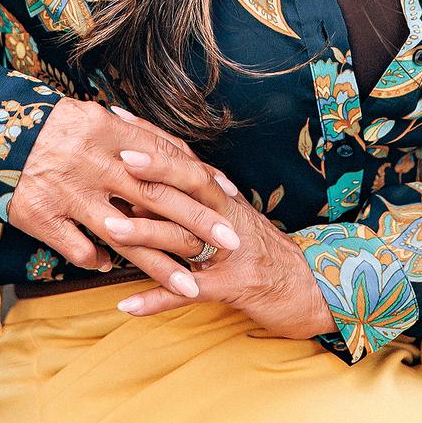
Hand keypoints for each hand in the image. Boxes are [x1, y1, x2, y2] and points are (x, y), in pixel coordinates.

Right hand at [6, 96, 240, 279]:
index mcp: (108, 130)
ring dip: (159, 264)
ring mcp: (68, 192)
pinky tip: (114, 268)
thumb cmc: (59, 129)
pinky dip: (101, 261)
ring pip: (122, 235)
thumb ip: (141, 140)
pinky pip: (81, 249)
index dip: (200, 179)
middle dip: (195, 223)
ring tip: (189, 286)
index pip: (165, 157)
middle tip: (230, 243)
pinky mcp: (43, 217)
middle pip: (153, 197)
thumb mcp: (100, 120)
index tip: (231, 199)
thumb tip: (186, 165)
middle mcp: (92, 161)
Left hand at [111, 140, 336, 339]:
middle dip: (155, 170)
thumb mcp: (228, 220)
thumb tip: (140, 191)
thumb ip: (190, 205)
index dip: (153, 137)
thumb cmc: (261, 251)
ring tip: (108, 229)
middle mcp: (226, 215)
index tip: (118, 117)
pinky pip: (191, 292)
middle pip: (191, 185)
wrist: (313, 285)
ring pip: (185, 236)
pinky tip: (128, 305)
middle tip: (119, 158)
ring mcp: (230, 251)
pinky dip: (158, 299)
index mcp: (222, 196)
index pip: (184, 158)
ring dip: (146, 233)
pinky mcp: (233, 286)